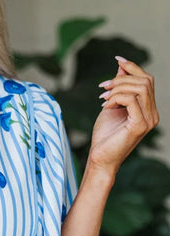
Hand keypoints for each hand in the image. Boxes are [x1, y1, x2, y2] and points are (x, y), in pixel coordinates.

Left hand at [88, 56, 158, 175]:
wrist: (99, 160)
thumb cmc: (104, 137)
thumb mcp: (111, 105)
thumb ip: (119, 87)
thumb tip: (121, 65)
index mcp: (148, 109)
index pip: (147, 80)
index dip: (133, 67)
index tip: (117, 59)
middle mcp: (152, 114)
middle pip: (145, 81)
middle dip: (122, 78)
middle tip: (103, 88)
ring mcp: (149, 120)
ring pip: (140, 88)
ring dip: (118, 88)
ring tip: (103, 98)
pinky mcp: (140, 125)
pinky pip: (132, 99)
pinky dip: (116, 98)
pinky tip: (106, 107)